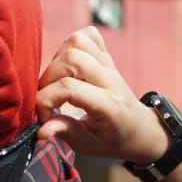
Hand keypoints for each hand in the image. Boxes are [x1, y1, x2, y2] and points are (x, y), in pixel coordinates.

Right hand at [35, 26, 170, 166]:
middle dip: (48, 78)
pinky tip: (67, 66)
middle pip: (72, 58)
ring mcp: (110, 65)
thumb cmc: (113, 140)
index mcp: (109, 105)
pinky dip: (72, 44)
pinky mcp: (107, 57)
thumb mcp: (89, 146)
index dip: (45, 100)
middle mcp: (111, 80)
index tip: (43, 117)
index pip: (69, 88)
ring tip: (55, 82)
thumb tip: (41, 130)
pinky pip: (89, 35)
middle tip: (47, 99)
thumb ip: (66, 132)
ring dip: (58, 59)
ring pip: (78, 41)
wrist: (139, 130)